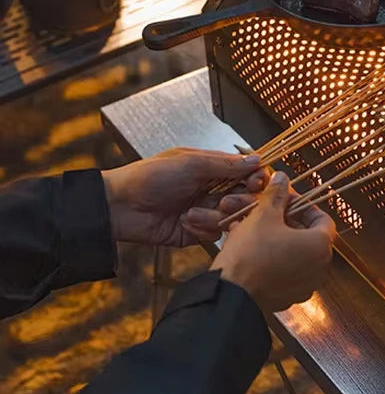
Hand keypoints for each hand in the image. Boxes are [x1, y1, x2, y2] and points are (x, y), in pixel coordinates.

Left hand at [102, 148, 265, 246]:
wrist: (120, 206)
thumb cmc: (149, 177)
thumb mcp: (191, 163)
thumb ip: (226, 164)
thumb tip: (256, 160)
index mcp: (211, 168)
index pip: (247, 173)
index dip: (256, 178)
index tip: (256, 182)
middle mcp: (212, 189)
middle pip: (245, 197)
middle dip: (238, 201)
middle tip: (224, 202)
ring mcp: (205, 211)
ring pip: (231, 217)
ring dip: (214, 216)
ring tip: (192, 213)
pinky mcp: (196, 231)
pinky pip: (214, 234)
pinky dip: (202, 228)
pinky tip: (185, 222)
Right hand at [211, 171, 336, 314]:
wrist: (230, 295)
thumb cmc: (251, 254)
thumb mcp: (263, 215)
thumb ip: (276, 195)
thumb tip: (282, 178)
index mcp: (320, 246)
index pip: (323, 219)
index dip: (304, 205)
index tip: (286, 200)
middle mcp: (319, 268)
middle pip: (306, 235)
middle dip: (284, 219)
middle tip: (265, 211)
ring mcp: (304, 285)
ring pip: (292, 252)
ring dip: (275, 237)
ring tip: (252, 227)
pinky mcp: (287, 296)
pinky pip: (283, 270)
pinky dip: (271, 257)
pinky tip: (249, 247)